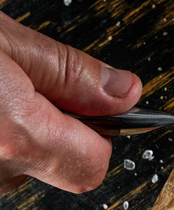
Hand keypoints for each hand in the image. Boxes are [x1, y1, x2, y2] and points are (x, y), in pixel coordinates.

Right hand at [0, 12, 141, 194]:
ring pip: (25, 166)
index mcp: (15, 137)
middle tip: (22, 88)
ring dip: (19, 135)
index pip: (95, 165)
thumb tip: (126, 92)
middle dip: (54, 128)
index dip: (99, 133)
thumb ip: (71, 73)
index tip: (93, 107)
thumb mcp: (5, 42)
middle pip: (59, 167)